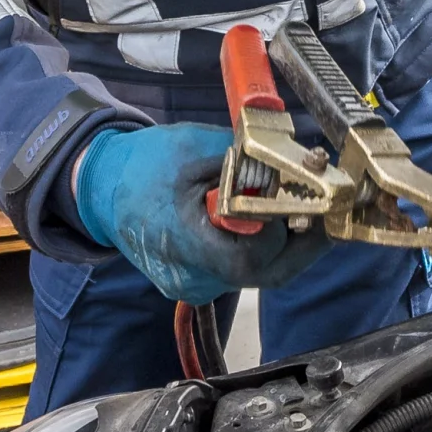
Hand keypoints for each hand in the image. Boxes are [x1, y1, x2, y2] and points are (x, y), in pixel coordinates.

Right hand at [71, 124, 308, 302]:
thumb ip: (245, 159)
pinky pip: (245, 270)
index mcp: (182, 245)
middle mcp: (192, 277)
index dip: (281, 229)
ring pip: (260, 274)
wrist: (101, 187)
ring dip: (290, 244)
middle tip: (330, 210)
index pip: (249, 257)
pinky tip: (281, 219)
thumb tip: (293, 163)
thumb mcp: (194, 146)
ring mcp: (195, 285)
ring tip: (311, 210)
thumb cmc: (142, 165)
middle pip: (266, 274)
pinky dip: (267, 247)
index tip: (300, 196)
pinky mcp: (199, 280)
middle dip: (305, 243)